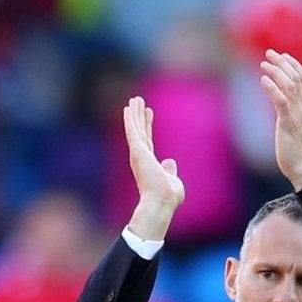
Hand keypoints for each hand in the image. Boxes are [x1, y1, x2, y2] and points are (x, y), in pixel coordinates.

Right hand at [123, 95, 183, 239]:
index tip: (149, 112)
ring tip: (134, 99)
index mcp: (149, 163)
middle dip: (139, 116)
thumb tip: (170, 162)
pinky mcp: (137, 151)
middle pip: (140, 131)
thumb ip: (170, 170)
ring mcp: (138, 154)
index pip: (148, 140)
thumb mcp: (173, 180)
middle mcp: (142, 157)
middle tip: (138, 101)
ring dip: (134, 113)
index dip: (147, 125)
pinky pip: (132, 131)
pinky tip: (128, 108)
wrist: (161, 202)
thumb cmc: (168, 197)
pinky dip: (129, 119)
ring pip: (135, 128)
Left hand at [259, 50, 301, 188]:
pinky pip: (282, 101)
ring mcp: (298, 116)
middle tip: (269, 53)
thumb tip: (281, 105)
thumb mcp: (296, 128)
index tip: (283, 56)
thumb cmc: (298, 152)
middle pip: (297, 78)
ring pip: (290, 86)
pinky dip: (273, 89)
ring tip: (263, 64)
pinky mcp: (289, 124)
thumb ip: (291, 114)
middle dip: (283, 63)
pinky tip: (263, 81)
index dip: (294, 65)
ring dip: (276, 72)